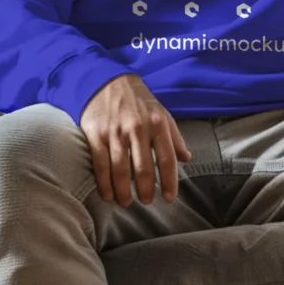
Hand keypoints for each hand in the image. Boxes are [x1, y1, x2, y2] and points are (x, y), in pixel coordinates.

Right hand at [79, 72, 191, 206]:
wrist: (107, 82)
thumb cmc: (139, 101)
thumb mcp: (163, 114)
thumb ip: (175, 137)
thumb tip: (187, 159)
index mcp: (158, 124)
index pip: (167, 158)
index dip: (169, 181)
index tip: (169, 198)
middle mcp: (137, 128)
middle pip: (143, 168)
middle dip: (146, 190)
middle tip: (147, 202)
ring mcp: (115, 132)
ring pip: (120, 169)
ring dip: (124, 191)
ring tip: (127, 202)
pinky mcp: (96, 134)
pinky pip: (101, 164)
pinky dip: (104, 183)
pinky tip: (108, 195)